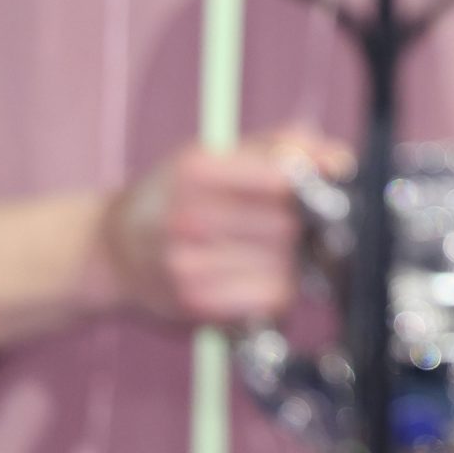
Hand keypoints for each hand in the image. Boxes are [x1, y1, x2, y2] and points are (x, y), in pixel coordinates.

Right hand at [103, 127, 348, 327]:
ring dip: (293, 260)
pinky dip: (278, 290)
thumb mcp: (217, 154)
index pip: (285, 176)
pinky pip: (272, 299)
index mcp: (197, 169)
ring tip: (269, 250)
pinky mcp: (196, 306)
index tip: (323, 186)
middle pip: (289, 224)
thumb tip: (340, 159)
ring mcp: (188, 266)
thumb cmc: (176, 196)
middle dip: (304, 225)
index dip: (315, 183)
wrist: (113, 253)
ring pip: (287, 265)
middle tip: (296, 223)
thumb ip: (281, 146)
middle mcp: (188, 217)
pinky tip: (258, 276)